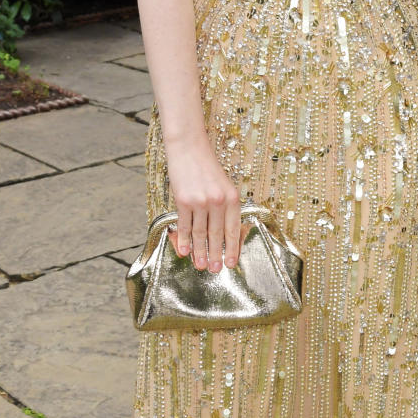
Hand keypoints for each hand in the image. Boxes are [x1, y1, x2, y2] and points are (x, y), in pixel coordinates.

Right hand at [165, 141, 240, 271]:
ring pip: (201, 233)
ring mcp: (200, 201)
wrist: (188, 147)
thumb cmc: (206, 167)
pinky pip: (184, 225)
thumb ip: (225, 206)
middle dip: (216, 254)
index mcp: (232, 197)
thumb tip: (223, 233)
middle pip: (217, 234)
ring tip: (201, 266)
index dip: (232, 248)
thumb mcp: (223, 185)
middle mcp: (218, 201)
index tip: (230, 263)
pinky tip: (185, 252)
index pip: (233, 229)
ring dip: (200, 252)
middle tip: (215, 270)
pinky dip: (184, 240)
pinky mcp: (183, 200)